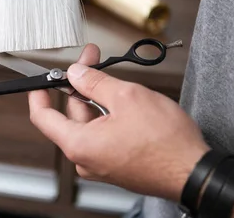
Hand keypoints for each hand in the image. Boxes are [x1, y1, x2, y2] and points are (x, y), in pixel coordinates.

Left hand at [28, 44, 209, 201]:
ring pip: (90, 124)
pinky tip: (122, 101)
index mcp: (79, 144)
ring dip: (97, 99)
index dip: (39, 93)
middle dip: (79, 86)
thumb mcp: (127, 97)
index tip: (41, 79)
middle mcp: (86, 158)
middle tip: (91, 61)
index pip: (42, 116)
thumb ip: (95, 82)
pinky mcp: (117, 164)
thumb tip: (77, 74)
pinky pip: (103, 135)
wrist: (194, 172)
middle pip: (70, 116)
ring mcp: (101, 163)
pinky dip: (107, 116)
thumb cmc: (166, 144)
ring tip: (113, 78)